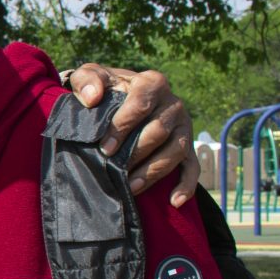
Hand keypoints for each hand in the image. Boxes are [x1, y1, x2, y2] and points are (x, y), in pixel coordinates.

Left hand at [64, 63, 197, 206]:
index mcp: (152, 83)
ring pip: (175, 151)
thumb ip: (87, 81)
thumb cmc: (104, 90)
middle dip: (135, 153)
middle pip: (158, 132)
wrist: (120, 98)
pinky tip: (174, 201)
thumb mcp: (91, 77)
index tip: (104, 147)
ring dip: (154, 172)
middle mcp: (173, 104)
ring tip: (131, 187)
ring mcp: (184, 127)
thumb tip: (92, 97)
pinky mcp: (188, 147)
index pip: (141, 104)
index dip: (123, 126)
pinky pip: (192, 168)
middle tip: (113, 169)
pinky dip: (186, 185)